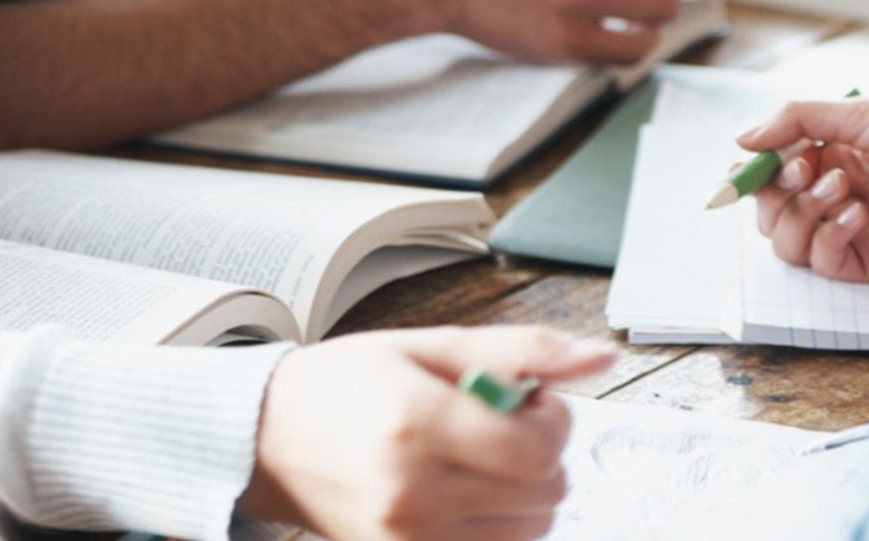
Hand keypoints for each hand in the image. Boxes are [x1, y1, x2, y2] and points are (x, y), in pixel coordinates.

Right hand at [242, 325, 614, 540]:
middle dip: (541, 454)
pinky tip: (467, 493)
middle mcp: (413, 491)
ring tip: (479, 460)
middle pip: (545, 493)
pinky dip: (498, 526)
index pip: (538, 447)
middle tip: (501, 425)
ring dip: (525, 494)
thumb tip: (599, 356)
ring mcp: (409, 539)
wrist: (269, 439)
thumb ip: (519, 352)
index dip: (552, 420)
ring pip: (531, 531)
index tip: (530, 401)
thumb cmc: (343, 386)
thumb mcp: (427, 346)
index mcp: (416, 422)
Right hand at [742, 99, 868, 282]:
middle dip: (777, 193)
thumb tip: (741, 140)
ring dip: (803, 213)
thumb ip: (796, 119)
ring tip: (842, 188)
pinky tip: (858, 214)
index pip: (767, 175)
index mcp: (828, 156)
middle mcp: (835, 195)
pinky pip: (825, 263)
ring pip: (788, 243)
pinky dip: (830, 237)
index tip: (749, 166)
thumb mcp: (861, 114)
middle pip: (769, 214)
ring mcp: (853, 231)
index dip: (751, 175)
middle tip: (806, 169)